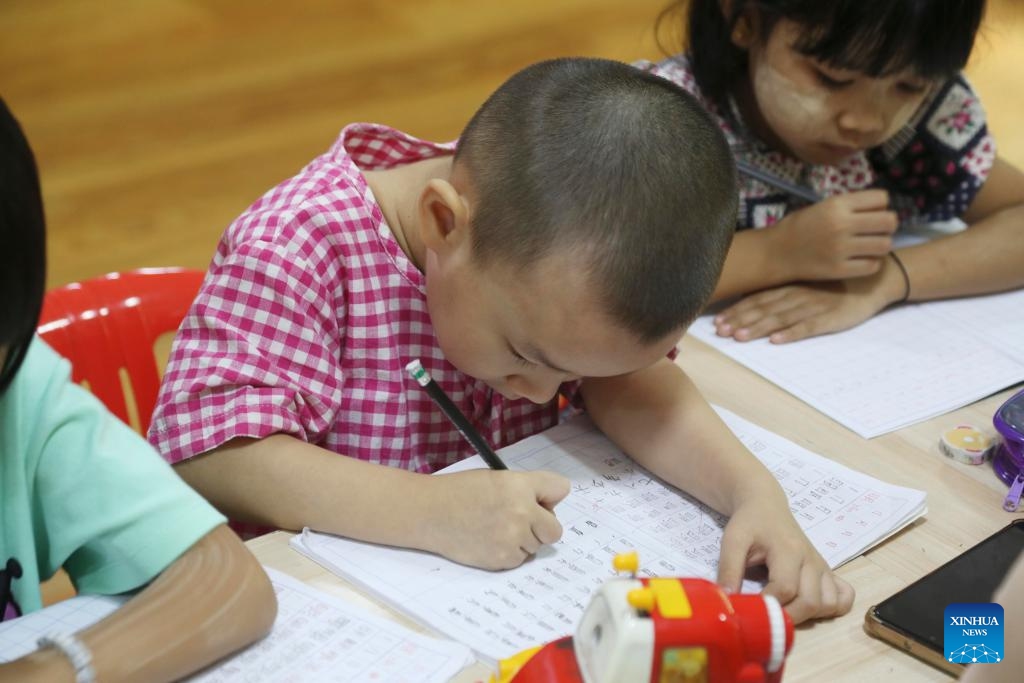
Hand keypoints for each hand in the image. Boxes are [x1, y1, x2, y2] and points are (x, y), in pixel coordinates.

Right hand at [425, 469, 569, 569]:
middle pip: (555, 529)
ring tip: (497, 529)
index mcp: (520, 485)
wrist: (430, 512)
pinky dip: (509, 553)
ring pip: (536, 546)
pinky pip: (519, 559)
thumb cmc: (461, 492)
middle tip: (520, 521)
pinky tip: (489, 540)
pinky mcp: (501, 559)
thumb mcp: (497, 478)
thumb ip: (528, 487)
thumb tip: (551, 505)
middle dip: (542, 527)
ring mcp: (512, 538)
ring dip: (523, 541)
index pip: (561, 488)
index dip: (549, 497)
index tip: (539, 501)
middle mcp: (521, 512)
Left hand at [714, 256, 905, 342]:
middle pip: (763, 309)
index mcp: (790, 286)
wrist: (873, 279)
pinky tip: (777, 340)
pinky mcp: (831, 317)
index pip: (757, 299)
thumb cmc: (835, 284)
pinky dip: (792, 333)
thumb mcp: (806, 283)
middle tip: (720, 331)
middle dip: (739, 320)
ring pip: (780, 318)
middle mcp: (797, 294)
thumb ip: (782, 290)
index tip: (716, 322)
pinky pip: (808, 326)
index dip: (736, 311)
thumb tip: (751, 301)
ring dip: (758, 328)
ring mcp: (814, 306)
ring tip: (740, 337)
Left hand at [717, 494, 854, 624]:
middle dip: (788, 617)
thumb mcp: (732, 540)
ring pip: (829, 604)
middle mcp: (811, 560)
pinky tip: (810, 607)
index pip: (785, 589)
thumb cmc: (749, 523)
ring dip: (808, 616)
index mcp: (789, 550)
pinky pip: (843, 597)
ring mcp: (822, 567)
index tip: (750, 611)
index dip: (768, 605)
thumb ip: (728, 569)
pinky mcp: (828, 572)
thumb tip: (728, 601)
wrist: (766, 505)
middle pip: (810, 602)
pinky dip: (831, 609)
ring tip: (784, 610)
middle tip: (766, 617)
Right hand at [769, 190, 897, 280]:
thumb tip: (881, 208)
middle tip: (877, 230)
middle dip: (887, 224)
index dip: (881, 205)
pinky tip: (861, 260)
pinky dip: (871, 263)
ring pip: (885, 244)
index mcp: (837, 205)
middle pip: (889, 221)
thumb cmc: (799, 227)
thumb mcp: (822, 206)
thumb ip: (850, 206)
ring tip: (870, 246)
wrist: (776, 253)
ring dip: (881, 244)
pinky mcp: (840, 270)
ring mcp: (842, 249)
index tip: (873, 212)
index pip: (881, 198)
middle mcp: (842, 225)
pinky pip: (873, 265)